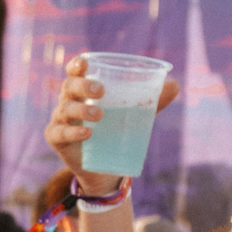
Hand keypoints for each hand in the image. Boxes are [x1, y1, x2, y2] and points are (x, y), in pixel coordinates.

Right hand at [44, 55, 177, 196]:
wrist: (105, 168)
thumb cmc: (116, 132)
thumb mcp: (135, 116)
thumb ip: (153, 101)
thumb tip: (176, 84)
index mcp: (84, 90)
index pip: (75, 71)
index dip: (77, 64)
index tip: (84, 63)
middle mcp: (68, 100)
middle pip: (69, 86)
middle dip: (83, 85)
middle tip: (101, 91)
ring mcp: (60, 119)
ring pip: (65, 108)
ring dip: (82, 109)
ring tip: (99, 115)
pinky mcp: (56, 138)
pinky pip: (59, 132)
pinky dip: (73, 131)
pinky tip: (87, 133)